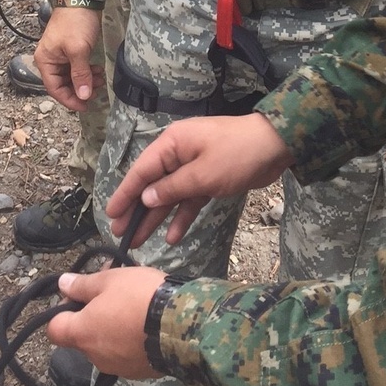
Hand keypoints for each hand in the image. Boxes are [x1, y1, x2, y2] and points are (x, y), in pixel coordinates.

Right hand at [34, 7, 101, 110]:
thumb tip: (83, 95)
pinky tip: (96, 71)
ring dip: (85, 81)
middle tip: (96, 92)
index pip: (54, 89)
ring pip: (71, 76)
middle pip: (62, 84)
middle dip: (79, 89)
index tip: (85, 106)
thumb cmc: (75, 22)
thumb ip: (80, 74)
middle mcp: (49, 60)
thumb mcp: (78, 50)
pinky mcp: (70, 50)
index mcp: (45, 61)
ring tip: (99, 80)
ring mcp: (59, 55)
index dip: (70, 99)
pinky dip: (86, 72)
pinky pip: (76, 67)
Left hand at [48, 268, 165, 379]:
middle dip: (93, 314)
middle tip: (113, 292)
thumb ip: (82, 285)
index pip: (54, 329)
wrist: (180, 326)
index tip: (79, 295)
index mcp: (82, 333)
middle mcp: (95, 356)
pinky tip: (147, 323)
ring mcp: (117, 367)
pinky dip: (130, 340)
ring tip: (135, 304)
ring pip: (105, 344)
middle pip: (82, 335)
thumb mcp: (110, 280)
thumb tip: (61, 284)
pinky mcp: (139, 372)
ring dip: (112, 326)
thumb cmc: (139, 297)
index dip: (62, 311)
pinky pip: (126, 353)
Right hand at [107, 114, 293, 247]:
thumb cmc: (236, 155)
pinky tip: (172, 237)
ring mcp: (194, 166)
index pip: (141, 171)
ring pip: (170, 195)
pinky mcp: (209, 179)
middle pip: (152, 185)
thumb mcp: (202, 174)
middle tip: (120, 234)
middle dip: (136, 210)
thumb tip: (145, 199)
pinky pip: (189, 199)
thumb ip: (172, 188)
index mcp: (172, 144)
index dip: (124, 194)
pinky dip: (181, 216)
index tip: (110, 215)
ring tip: (139, 242)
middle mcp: (179, 153)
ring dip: (156, 217)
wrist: (275, 147)